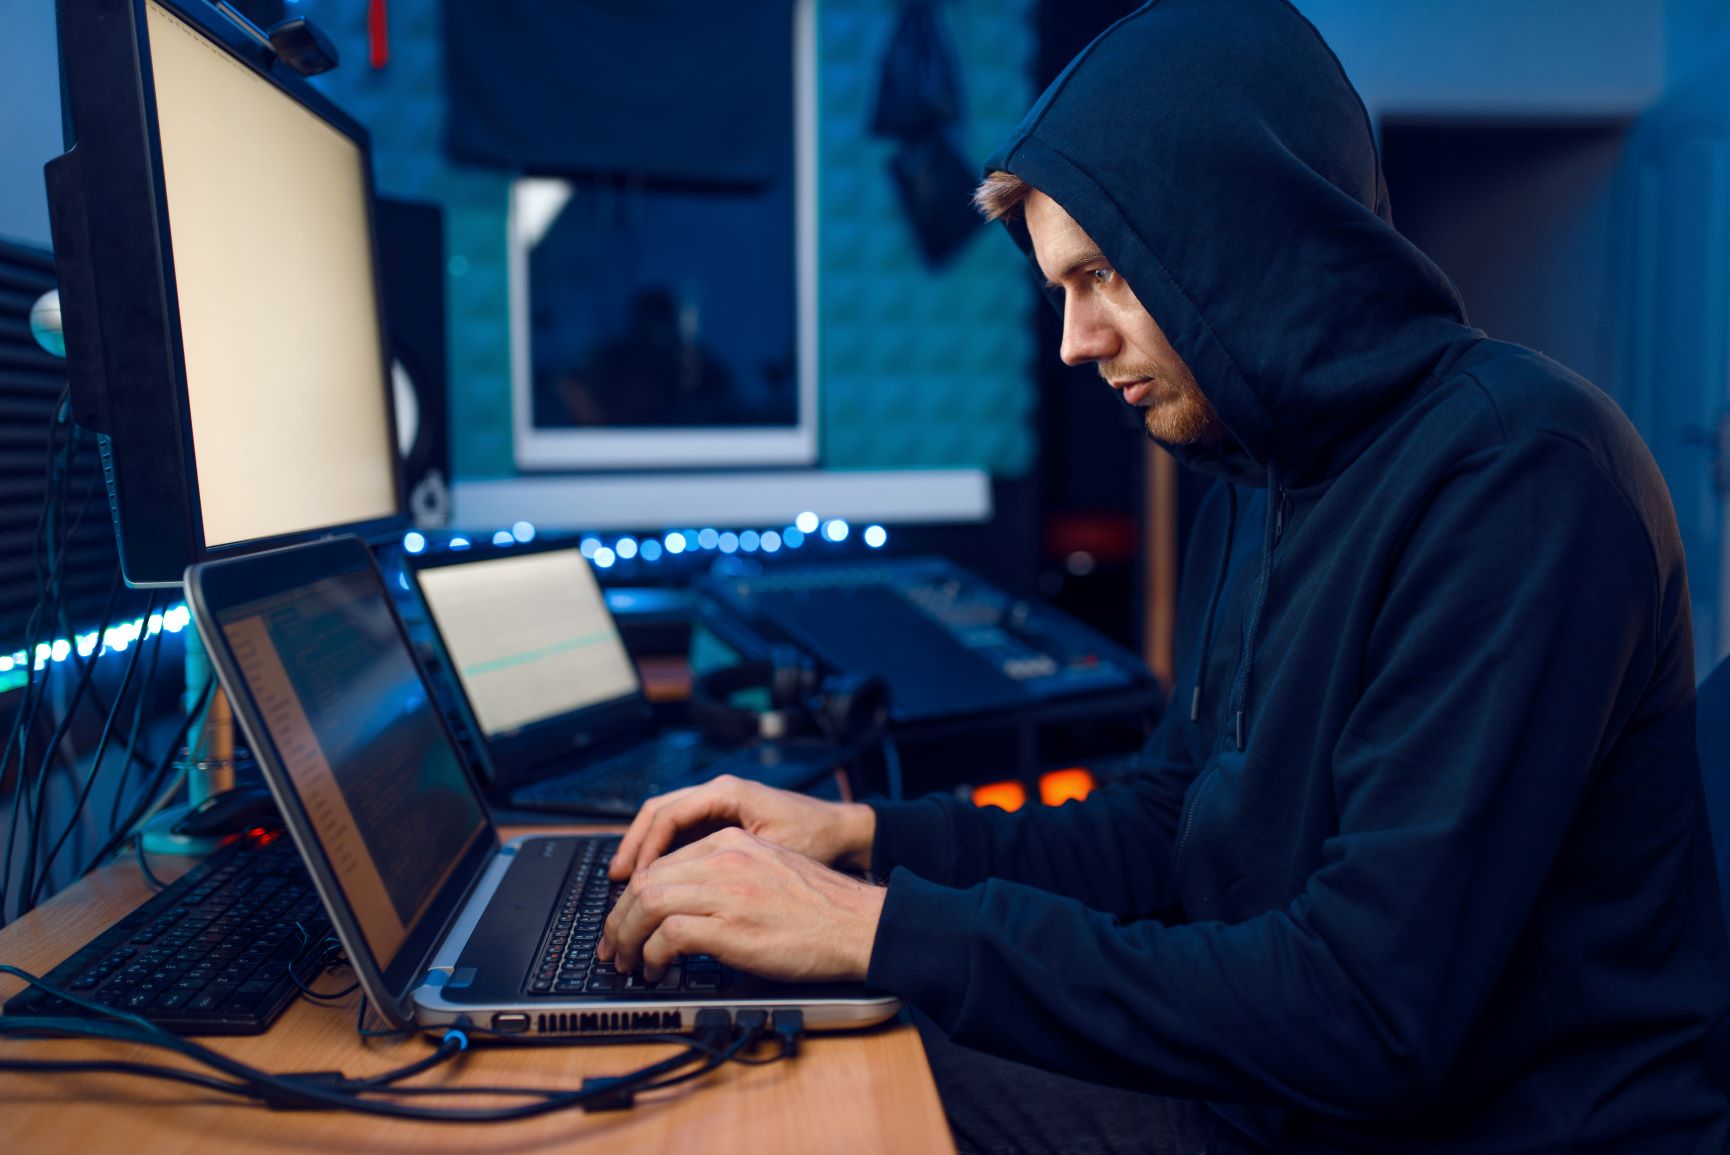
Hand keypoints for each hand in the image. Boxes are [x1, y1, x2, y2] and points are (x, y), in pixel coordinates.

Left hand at [598, 826, 886, 983]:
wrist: (858, 924)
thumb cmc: (821, 908)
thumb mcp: (769, 869)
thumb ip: (728, 874)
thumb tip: (686, 905)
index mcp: (732, 842)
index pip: (661, 862)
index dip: (632, 896)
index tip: (624, 920)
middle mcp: (725, 858)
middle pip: (645, 880)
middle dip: (619, 918)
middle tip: (612, 947)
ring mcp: (727, 890)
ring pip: (648, 904)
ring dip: (627, 938)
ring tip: (626, 962)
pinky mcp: (730, 925)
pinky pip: (668, 935)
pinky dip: (652, 956)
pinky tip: (656, 970)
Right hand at [607, 774, 875, 880]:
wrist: (847, 833)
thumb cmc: (818, 840)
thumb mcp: (774, 853)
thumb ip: (730, 864)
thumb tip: (685, 886)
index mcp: (727, 794)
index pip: (667, 816)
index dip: (644, 850)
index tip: (631, 880)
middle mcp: (719, 793)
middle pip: (657, 814)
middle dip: (633, 848)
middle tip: (616, 883)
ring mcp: (720, 805)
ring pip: (665, 823)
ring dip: (644, 852)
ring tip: (626, 885)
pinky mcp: (724, 821)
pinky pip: (682, 834)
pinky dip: (664, 855)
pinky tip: (656, 883)